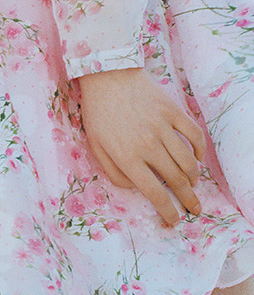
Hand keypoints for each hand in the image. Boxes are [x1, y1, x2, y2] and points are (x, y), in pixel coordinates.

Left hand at [77, 67, 204, 226]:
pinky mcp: (173, 111)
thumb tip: (135, 188)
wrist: (106, 75)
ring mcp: (162, 127)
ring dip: (194, 178)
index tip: (175, 219)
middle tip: (193, 208)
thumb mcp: (96, 146)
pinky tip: (197, 158)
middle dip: (187, 200)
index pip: (155, 193)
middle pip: (177, 181)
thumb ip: (114, 173)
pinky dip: (199, 150)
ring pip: (188, 162)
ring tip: (193, 185)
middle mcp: (148, 145)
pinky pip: (194, 135)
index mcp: (127, 157)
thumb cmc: (98, 112)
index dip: (168, 211)